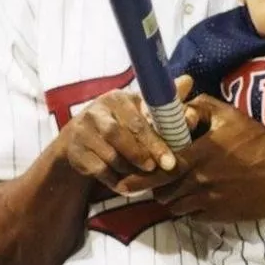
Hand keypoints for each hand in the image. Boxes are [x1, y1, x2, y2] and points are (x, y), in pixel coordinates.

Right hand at [62, 88, 176, 192]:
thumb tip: (188, 81)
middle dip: (141, 155)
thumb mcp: (141, 110)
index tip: (171, 160)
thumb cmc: (122, 123)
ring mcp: (83, 130)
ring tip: (142, 175)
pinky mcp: (75, 150)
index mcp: (118, 98)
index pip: (137, 120)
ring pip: (109, 155)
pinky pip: (98, 169)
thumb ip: (165, 103)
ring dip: (128, 168)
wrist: (80, 138)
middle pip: (119, 135)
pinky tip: (124, 183)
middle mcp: (97, 110)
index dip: (155, 142)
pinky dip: (114, 179)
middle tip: (158, 170)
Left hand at [116, 92, 264, 221]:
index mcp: (198, 155)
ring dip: (170, 198)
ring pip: (175, 206)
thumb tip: (179, 104)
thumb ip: (201, 105)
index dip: (143, 174)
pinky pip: (192, 215)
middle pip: (162, 191)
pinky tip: (195, 196)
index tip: (128, 176)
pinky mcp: (219, 215)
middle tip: (154, 179)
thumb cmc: (257, 141)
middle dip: (154, 186)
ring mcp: (209, 200)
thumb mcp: (230, 115)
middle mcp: (200, 180)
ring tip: (174, 187)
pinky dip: (188, 208)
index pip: (160, 170)